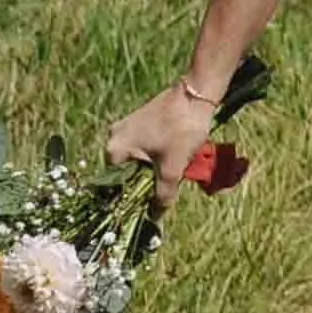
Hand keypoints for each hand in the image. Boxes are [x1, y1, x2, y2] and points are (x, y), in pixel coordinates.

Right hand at [104, 85, 214, 210]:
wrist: (197, 94)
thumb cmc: (181, 130)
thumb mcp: (172, 169)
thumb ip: (162, 196)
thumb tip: (154, 218)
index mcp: (114, 149)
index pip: (116, 186)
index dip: (132, 199)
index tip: (148, 205)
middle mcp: (114, 137)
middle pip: (127, 174)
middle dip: (147, 183)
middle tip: (167, 188)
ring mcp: (127, 128)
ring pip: (138, 162)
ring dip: (155, 170)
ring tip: (174, 172)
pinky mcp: (141, 122)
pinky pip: (145, 149)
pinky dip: (158, 157)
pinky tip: (175, 158)